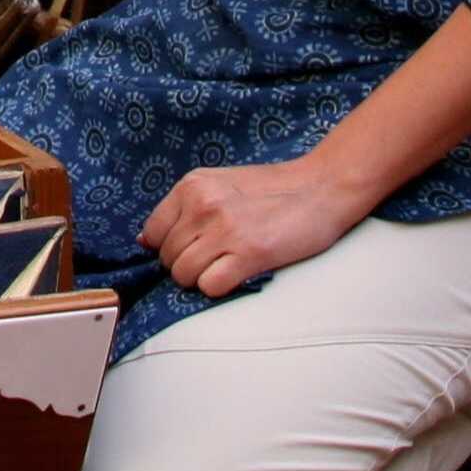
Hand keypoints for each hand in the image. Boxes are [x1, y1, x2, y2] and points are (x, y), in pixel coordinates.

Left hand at [140, 156, 368, 297]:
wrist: (323, 186)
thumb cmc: (275, 189)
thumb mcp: (220, 183)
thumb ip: (185, 207)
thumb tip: (146, 241)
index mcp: (192, 186)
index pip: (153, 233)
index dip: (169, 248)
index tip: (191, 250)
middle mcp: (202, 205)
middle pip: (168, 258)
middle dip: (186, 266)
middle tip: (216, 260)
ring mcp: (224, 229)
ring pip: (183, 275)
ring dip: (201, 279)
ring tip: (227, 267)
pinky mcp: (248, 253)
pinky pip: (209, 286)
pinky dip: (219, 287)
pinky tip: (238, 274)